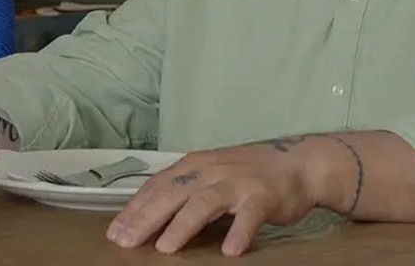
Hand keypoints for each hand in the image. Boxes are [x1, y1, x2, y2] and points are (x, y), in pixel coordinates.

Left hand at [106, 137, 335, 255]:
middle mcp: (212, 170)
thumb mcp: (211, 173)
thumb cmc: (249, 172)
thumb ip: (185, 189)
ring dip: (183, 225)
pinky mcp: (263, 196)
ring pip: (204, 203)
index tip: (115, 231)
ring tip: (165, 247)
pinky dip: (239, 233)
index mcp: (195, 165)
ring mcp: (237, 182)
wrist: (298, 163)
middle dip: (147, 218)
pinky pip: (249, 216)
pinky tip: (230, 251)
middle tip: (127, 241)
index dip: (135, 209)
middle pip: (173, 194)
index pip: (157, 186)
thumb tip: (150, 215)